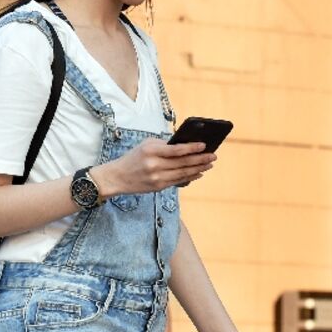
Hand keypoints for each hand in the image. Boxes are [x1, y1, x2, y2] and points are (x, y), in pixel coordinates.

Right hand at [93, 138, 215, 197]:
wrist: (118, 177)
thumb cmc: (134, 157)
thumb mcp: (146, 145)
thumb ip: (164, 144)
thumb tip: (186, 144)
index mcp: (151, 151)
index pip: (176, 150)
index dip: (192, 148)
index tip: (204, 145)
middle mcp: (154, 165)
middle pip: (183, 162)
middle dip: (200, 159)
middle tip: (213, 156)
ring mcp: (157, 178)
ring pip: (183, 173)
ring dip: (199, 168)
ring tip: (209, 164)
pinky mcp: (158, 187)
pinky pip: (178, 181)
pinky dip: (190, 177)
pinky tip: (199, 173)